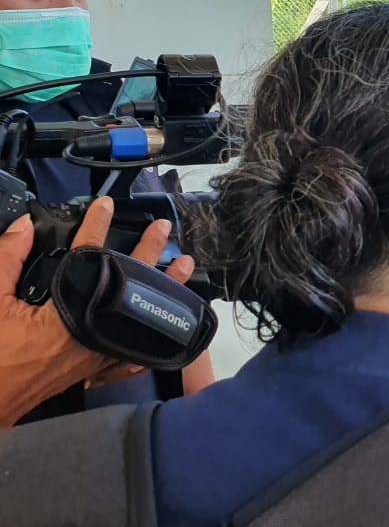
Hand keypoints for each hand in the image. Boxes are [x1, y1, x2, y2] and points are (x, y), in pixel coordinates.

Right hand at [0, 197, 195, 425]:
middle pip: (128, 281)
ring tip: (184, 266)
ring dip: (163, 287)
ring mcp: (101, 353)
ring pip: (141, 313)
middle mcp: (93, 331)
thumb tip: (21, 227)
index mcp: (67, 311)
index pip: (86, 255)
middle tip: (162, 228)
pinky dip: (154, 333)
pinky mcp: (100, 371)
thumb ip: (7, 261)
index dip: (96, 225)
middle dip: (148, 250)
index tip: (106, 205)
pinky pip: (137, 351)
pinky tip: (169, 322)